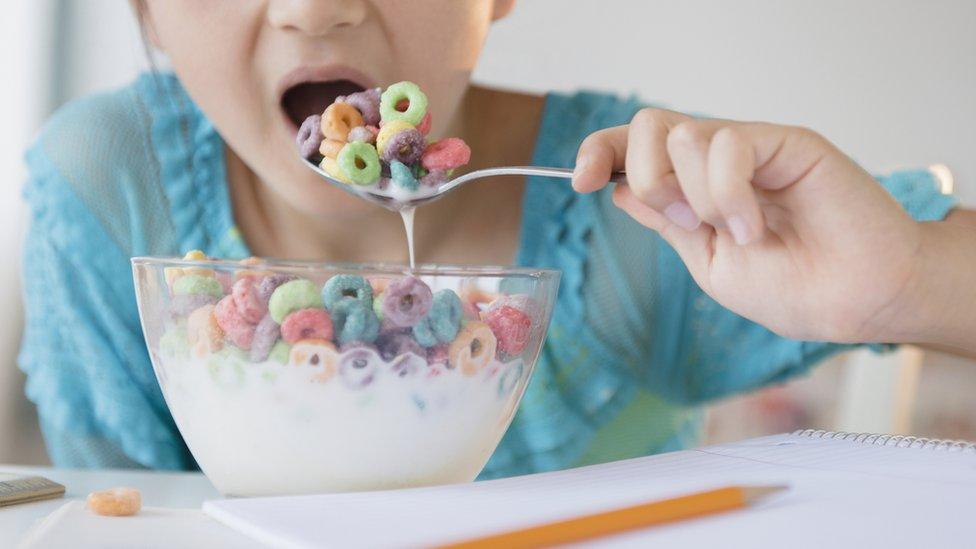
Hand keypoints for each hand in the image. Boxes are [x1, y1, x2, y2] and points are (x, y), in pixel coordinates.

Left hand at [572, 108, 927, 343]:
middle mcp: (718, 159)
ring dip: (696, 195)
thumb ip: (666, 221)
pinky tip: (756, 225)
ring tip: (739, 232)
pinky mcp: (786, 141)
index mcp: (694, 186)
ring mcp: (752, 146)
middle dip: (644, 175)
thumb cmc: (792, 289)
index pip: (634, 146)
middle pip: (647, 124)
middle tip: (684, 221)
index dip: (599, 152)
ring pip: (682, 134)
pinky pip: (728, 144)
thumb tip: (619, 188)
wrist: (853, 303)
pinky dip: (730, 194)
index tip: (580, 181)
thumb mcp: (707, 261)